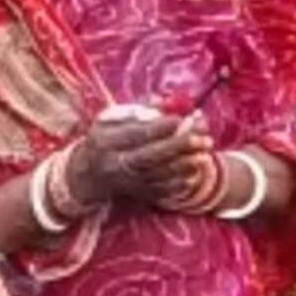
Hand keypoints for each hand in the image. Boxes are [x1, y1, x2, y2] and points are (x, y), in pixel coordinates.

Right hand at [66, 111, 213, 207]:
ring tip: (206, 151)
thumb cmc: (107, 138)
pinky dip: (182, 182)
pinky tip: (196, 170)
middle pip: (149, 156)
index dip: (159, 128)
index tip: (179, 119)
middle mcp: (115, 164)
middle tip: (202, 137)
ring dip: (186, 164)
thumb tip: (164, 100)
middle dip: (178, 146)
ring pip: (160, 175)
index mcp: (105, 141)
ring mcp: (127, 182)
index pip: (134, 135)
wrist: (90, 176)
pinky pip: (163, 191)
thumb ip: (138, 108)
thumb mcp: (112, 119)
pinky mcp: (139, 195)